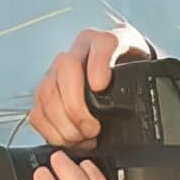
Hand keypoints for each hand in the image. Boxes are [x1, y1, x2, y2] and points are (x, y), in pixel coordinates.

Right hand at [28, 23, 155, 148]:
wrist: (117, 73)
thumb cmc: (129, 74)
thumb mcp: (142, 72)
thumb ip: (141, 81)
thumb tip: (140, 105)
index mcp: (105, 41)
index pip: (102, 44)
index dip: (98, 65)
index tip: (101, 87)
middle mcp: (78, 51)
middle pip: (65, 69)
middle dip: (76, 106)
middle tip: (93, 129)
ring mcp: (57, 70)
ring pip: (47, 92)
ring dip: (63, 123)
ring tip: (82, 137)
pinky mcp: (45, 92)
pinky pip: (38, 112)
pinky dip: (51, 131)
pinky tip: (70, 139)